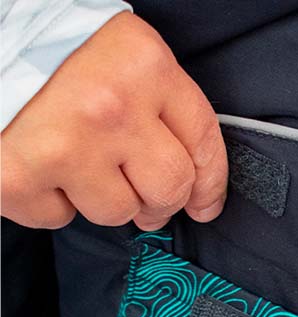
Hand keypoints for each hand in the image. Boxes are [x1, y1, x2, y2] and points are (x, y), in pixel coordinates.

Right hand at [0, 11, 226, 231]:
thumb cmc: (47, 50)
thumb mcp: (118, 56)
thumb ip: (160, 107)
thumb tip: (196, 184)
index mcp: (142, 64)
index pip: (203, 140)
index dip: (210, 183)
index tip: (205, 205)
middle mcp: (110, 106)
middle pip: (169, 188)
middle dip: (160, 202)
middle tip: (143, 198)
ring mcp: (65, 146)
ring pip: (118, 211)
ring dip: (101, 198)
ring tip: (74, 162)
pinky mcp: (18, 179)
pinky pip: (58, 218)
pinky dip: (50, 201)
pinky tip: (38, 166)